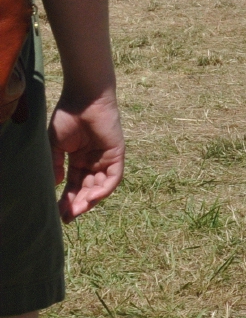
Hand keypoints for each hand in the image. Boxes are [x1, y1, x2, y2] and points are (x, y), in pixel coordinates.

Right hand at [49, 86, 122, 221]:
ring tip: (76, 211)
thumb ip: (56, 164)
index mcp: (79, 159)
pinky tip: (91, 198)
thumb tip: (56, 185)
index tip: (58, 214)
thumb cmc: (68, 117)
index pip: (74, 184)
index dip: (67, 199)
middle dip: (77, 204)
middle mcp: (94, 161)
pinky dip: (104, 189)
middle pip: (87, 189)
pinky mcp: (117, 155)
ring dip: (89, 200)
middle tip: (67, 218)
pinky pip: (114, 177)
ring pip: (101, 186)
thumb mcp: (56, 145)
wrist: (83, 99)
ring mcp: (106, 158)